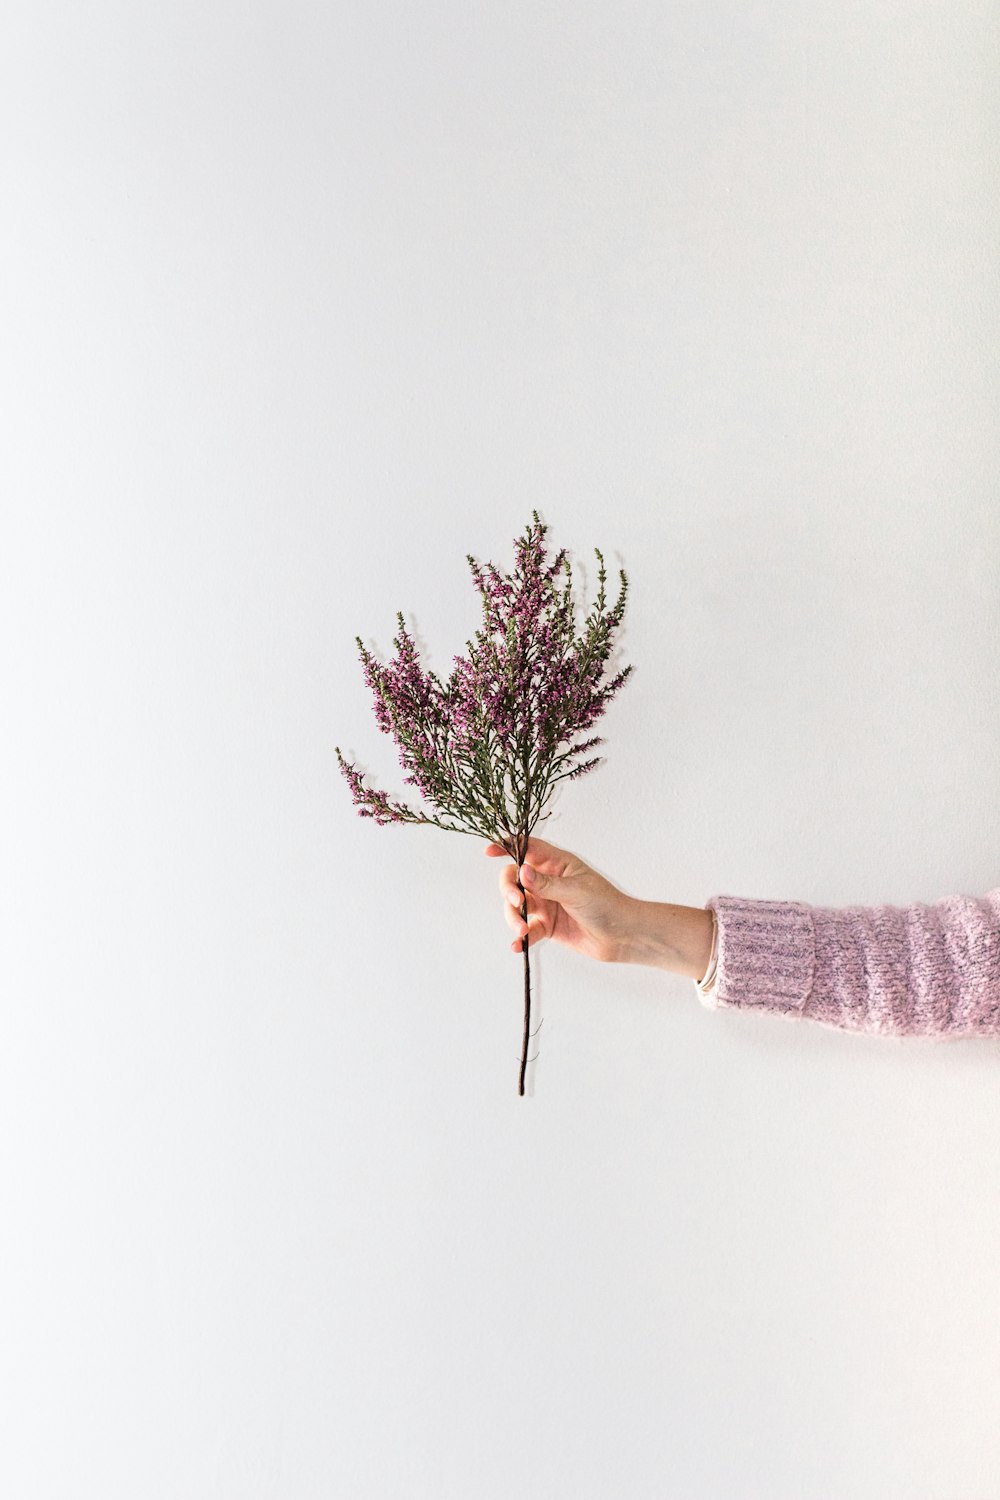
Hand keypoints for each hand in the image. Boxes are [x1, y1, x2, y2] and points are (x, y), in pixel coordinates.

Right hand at [484, 836, 638, 963]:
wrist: (622, 936)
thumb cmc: (607, 905)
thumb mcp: (576, 890)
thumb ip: (546, 884)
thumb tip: (522, 871)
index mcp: (556, 864)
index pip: (527, 849)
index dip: (507, 846)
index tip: (489, 852)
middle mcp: (547, 882)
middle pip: (513, 879)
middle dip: (509, 890)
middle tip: (517, 903)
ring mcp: (545, 904)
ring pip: (516, 907)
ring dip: (514, 918)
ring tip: (524, 931)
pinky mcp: (546, 927)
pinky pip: (526, 930)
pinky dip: (520, 938)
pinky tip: (518, 946)